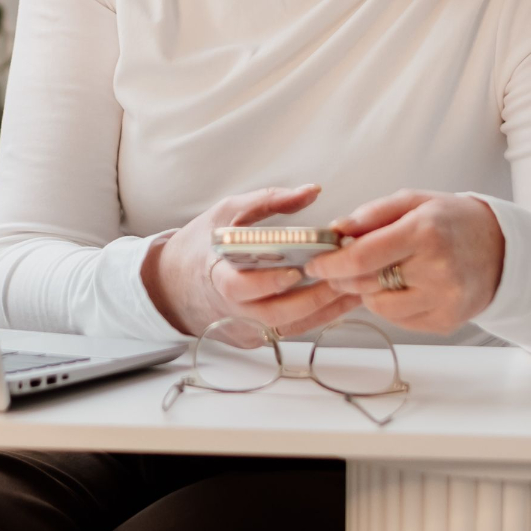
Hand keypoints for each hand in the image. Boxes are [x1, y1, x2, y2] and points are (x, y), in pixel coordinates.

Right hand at [142, 183, 361, 339]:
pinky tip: (341, 300)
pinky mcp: (256, 339)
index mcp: (217, 277)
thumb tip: (312, 191)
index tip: (298, 269)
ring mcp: (245, 329)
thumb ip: (268, 201)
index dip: (270, 282)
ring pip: (290, 328)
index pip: (242, 287)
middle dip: (315, 299)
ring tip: (357, 288)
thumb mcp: (227, 212)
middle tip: (347, 279)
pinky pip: (290, 331)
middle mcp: (231, 311)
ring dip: (326, 311)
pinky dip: (317, 317)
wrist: (174, 285)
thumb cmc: (203, 245)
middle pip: (276, 314)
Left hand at [303, 191, 505, 333]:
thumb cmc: (453, 220)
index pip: (363, 256)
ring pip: (379, 306)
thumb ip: (372, 213)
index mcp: (425, 232)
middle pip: (367, 284)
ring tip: (381, 273)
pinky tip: (403, 286)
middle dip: (344, 277)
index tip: (315, 264)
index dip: (332, 263)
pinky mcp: (446, 322)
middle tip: (339, 268)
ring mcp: (444, 300)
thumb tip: (336, 230)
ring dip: (368, 291)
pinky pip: (399, 320)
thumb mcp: (414, 201)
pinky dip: (391, 305)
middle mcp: (437, 269)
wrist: (501, 249)